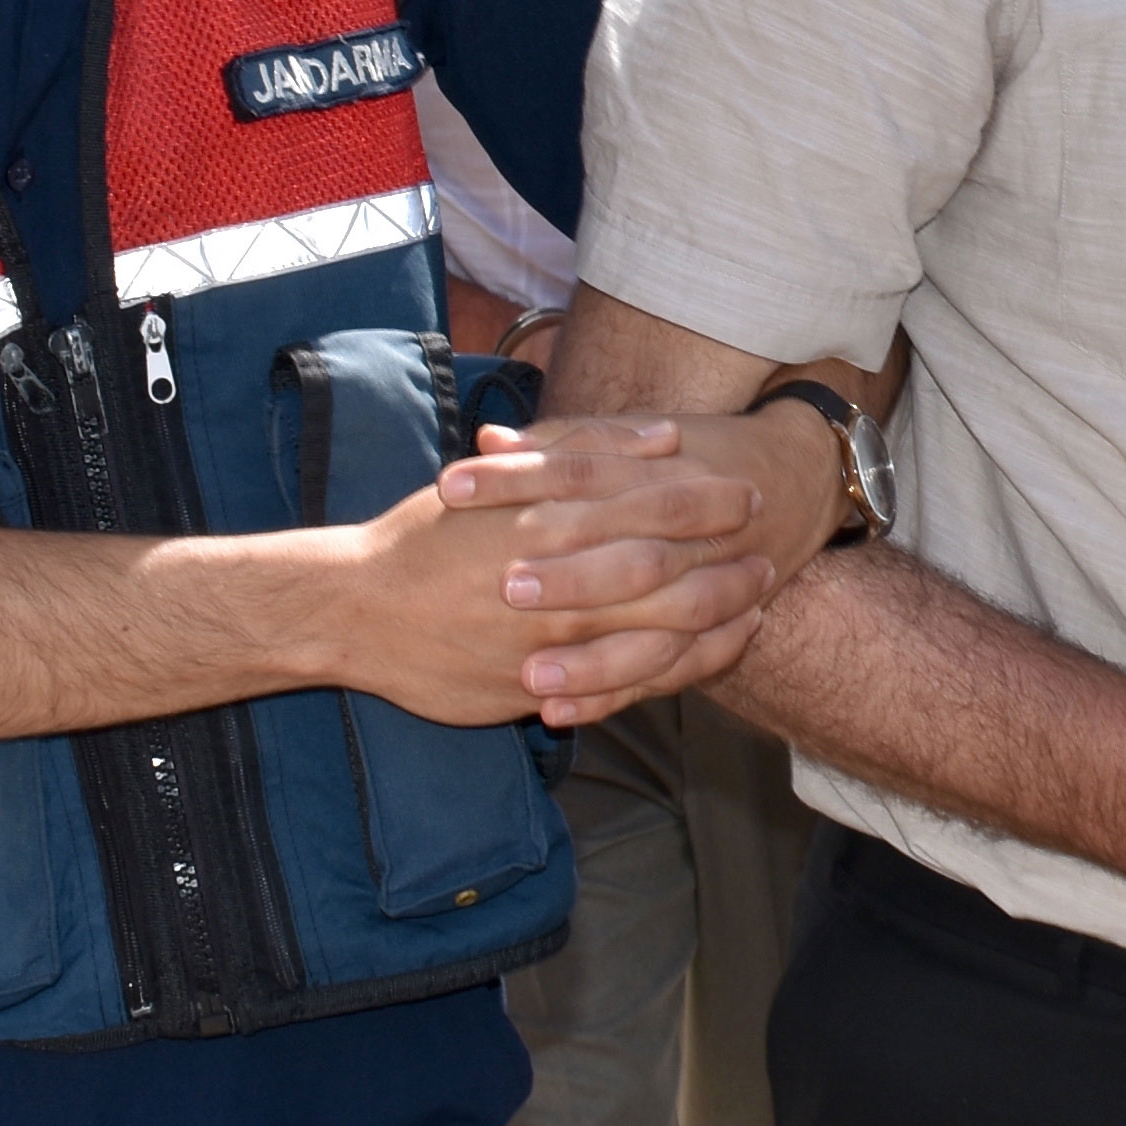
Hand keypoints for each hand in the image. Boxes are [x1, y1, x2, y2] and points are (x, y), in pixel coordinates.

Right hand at [338, 419, 776, 725]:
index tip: (746, 494)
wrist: (355, 610)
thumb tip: (661, 437)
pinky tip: (708, 656)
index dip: (709, 504)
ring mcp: (557, 642)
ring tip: (758, 603)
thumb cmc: (427, 534)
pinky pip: (629, 685)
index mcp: (551, 519)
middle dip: (728, 564)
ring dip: (719, 619)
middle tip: (770, 553)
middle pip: (672, 574)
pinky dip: (678, 671)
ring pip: (662, 635)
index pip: (653, 508)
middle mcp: (563, 581)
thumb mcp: (501, 474)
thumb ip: (577, 447)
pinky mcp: (545, 688)